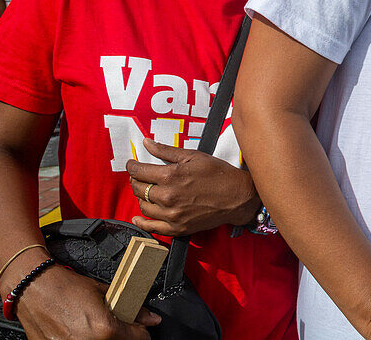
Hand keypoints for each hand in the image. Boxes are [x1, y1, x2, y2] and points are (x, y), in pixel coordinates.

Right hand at [15, 264, 158, 339]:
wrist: (35, 290)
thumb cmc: (67, 289)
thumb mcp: (106, 293)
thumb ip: (132, 309)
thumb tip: (151, 319)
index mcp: (106, 330)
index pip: (140, 339)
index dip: (140, 330)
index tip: (137, 327)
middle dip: (122, 335)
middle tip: (113, 325)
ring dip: (104, 338)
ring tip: (94, 327)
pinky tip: (79, 331)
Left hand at [126, 138, 259, 235]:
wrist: (238, 197)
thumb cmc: (219, 174)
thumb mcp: (194, 156)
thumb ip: (166, 151)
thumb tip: (146, 143)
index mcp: (171, 176)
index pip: (139, 171)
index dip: (132, 166)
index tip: (132, 164)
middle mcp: (168, 196)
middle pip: (138, 189)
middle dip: (135, 180)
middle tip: (139, 176)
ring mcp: (171, 214)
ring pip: (143, 206)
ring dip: (141, 197)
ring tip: (146, 191)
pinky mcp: (177, 228)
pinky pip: (151, 227)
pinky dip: (141, 222)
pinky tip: (138, 218)